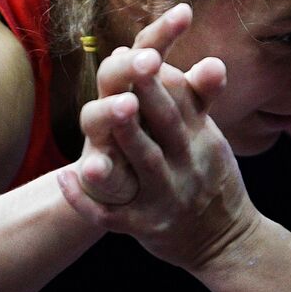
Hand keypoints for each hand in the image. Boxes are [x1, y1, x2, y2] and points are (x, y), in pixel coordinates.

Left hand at [57, 12, 256, 272]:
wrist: (225, 241)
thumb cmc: (212, 179)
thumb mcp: (213, 140)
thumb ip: (197, 102)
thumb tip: (191, 58)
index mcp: (202, 140)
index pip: (184, 100)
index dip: (162, 75)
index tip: (140, 49)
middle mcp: (187, 164)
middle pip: (167, 123)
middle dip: (148, 92)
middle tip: (127, 60)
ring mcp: (166, 197)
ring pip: (144, 162)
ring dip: (126, 135)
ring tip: (107, 108)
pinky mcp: (145, 226)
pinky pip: (111, 213)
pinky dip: (87, 199)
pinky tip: (65, 177)